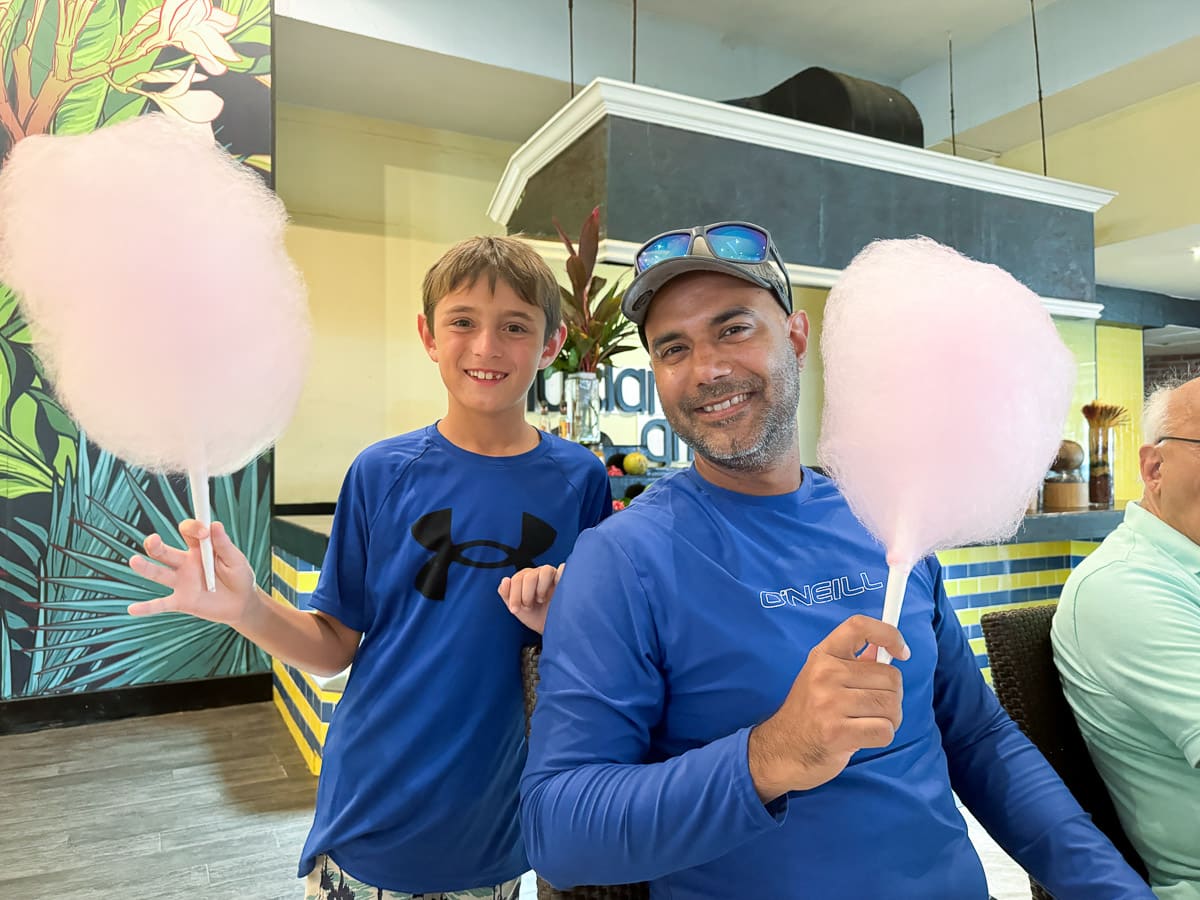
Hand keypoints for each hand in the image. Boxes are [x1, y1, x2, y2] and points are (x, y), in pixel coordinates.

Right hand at [127, 520, 258, 625]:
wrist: (242, 604)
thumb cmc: (239, 577)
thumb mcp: (236, 560)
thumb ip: (224, 545)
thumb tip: (215, 524)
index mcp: (198, 549)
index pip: (187, 532)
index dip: (193, 528)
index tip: (203, 532)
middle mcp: (184, 563)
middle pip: (164, 551)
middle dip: (155, 545)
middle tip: (153, 540)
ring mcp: (181, 582)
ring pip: (158, 574)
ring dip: (145, 568)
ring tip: (134, 561)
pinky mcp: (181, 602)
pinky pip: (161, 605)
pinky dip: (147, 608)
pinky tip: (132, 609)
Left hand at [498, 563, 563, 634]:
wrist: (550, 627)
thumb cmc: (534, 616)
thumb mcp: (517, 607)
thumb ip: (506, 594)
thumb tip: (505, 580)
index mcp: (524, 578)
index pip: (516, 579)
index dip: (514, 595)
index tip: (515, 610)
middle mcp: (538, 574)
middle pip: (529, 576)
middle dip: (526, 595)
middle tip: (529, 606)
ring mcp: (552, 575)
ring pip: (546, 571)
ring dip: (541, 588)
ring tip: (541, 600)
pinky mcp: (565, 578)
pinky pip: (563, 570)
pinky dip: (559, 577)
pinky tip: (555, 592)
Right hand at [748, 614, 907, 801]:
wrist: (783, 749)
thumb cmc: (810, 713)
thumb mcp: (823, 678)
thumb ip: (854, 662)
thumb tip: (885, 648)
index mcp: (824, 656)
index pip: (859, 627)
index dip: (888, 634)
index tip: (901, 653)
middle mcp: (825, 674)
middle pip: (890, 677)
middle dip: (893, 696)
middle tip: (874, 707)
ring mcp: (830, 703)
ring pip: (891, 705)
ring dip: (890, 719)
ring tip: (868, 722)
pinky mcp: (837, 732)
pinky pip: (885, 730)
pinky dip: (882, 736)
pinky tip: (864, 737)